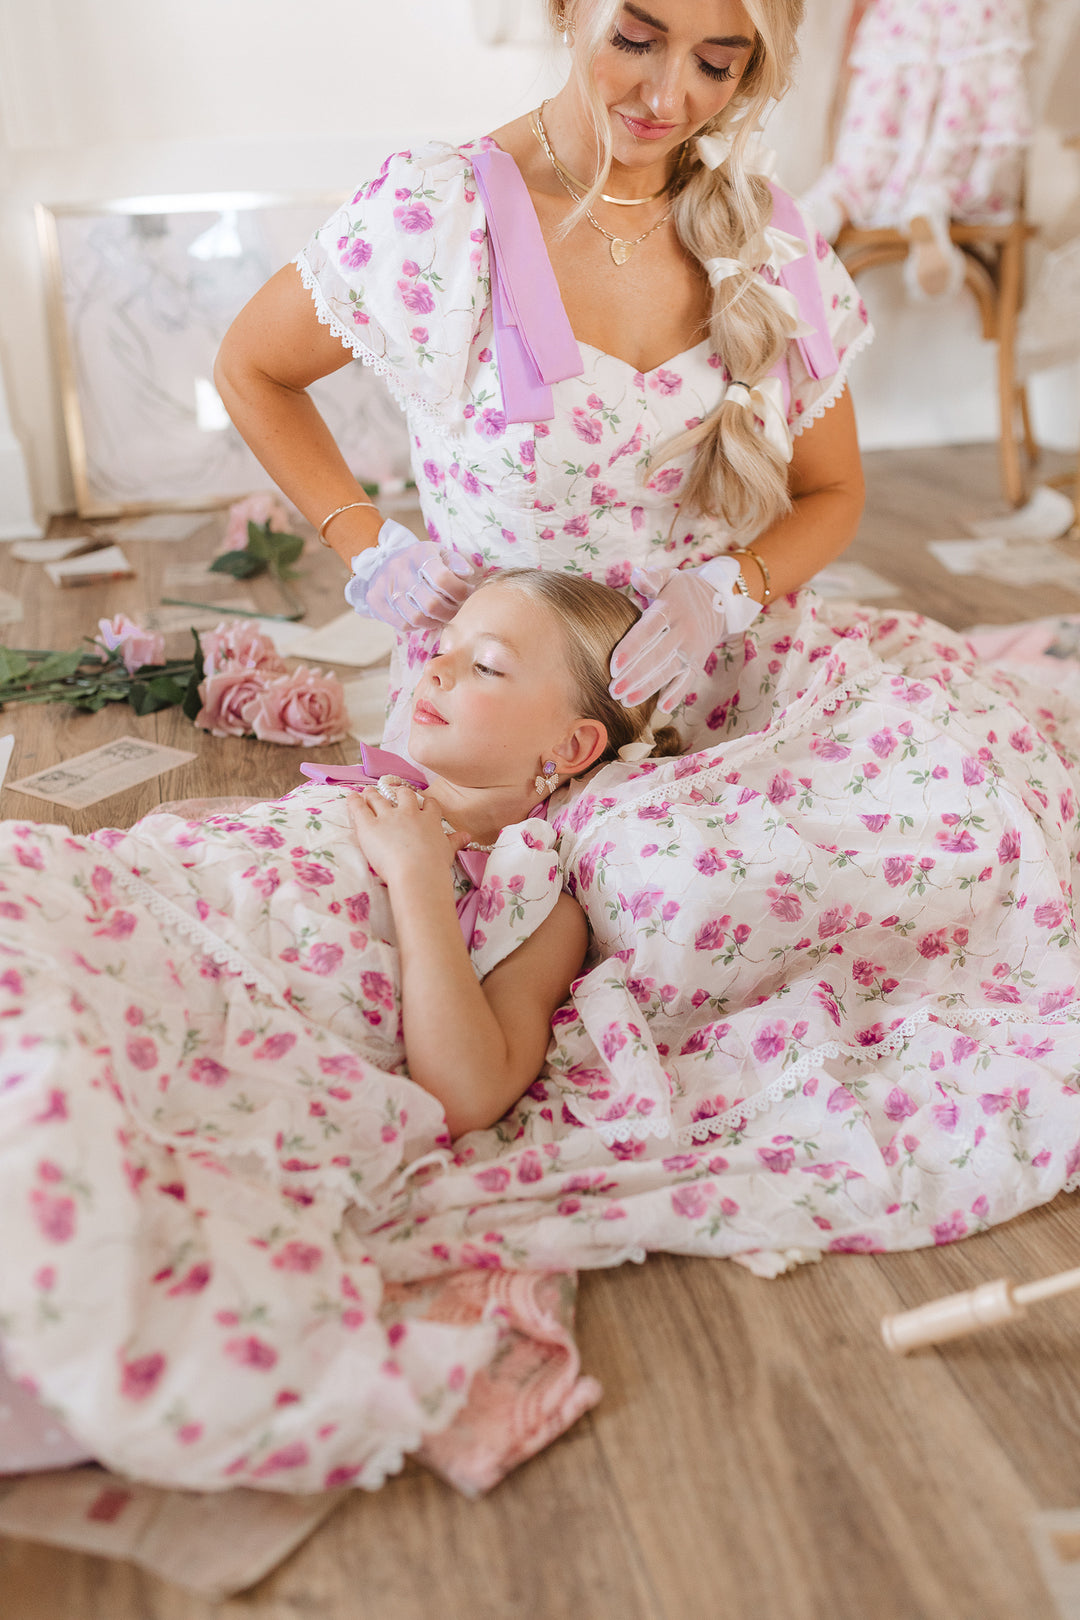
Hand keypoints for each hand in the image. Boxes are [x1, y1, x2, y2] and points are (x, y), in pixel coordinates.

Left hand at [347, 783, 467, 887]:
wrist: (417, 873)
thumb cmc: (435, 866)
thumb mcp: (448, 851)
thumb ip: (455, 840)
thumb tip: (467, 836)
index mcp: (429, 819)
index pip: (429, 804)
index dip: (424, 802)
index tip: (421, 803)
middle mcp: (409, 813)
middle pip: (403, 795)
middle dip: (397, 792)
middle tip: (393, 791)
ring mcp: (388, 817)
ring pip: (378, 798)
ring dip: (373, 794)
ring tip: (368, 792)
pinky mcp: (369, 825)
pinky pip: (359, 808)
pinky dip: (355, 801)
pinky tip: (352, 797)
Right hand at [350, 520, 478, 631]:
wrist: (380, 563)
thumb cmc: (419, 561)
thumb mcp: (438, 554)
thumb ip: (456, 562)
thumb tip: (467, 574)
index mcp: (419, 553)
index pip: (443, 578)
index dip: (460, 591)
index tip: (466, 593)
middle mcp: (400, 569)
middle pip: (431, 603)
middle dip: (450, 611)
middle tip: (456, 609)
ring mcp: (385, 587)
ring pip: (417, 618)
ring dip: (435, 621)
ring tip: (442, 615)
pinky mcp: (376, 602)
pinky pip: (403, 625)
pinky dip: (418, 625)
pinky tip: (424, 617)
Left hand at [609, 557, 760, 711]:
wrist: (719, 598)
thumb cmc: (681, 589)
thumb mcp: (669, 577)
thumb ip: (651, 577)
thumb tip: (636, 575)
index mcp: (671, 608)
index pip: (649, 630)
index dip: (632, 648)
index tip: (614, 666)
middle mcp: (684, 630)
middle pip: (657, 655)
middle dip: (635, 675)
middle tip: (613, 690)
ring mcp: (693, 647)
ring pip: (670, 671)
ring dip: (649, 688)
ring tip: (627, 701)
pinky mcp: (699, 660)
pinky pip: (689, 679)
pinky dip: (677, 694)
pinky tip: (662, 707)